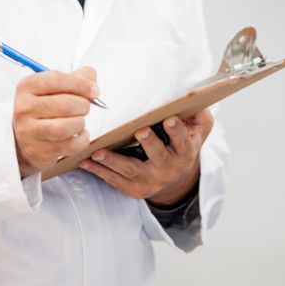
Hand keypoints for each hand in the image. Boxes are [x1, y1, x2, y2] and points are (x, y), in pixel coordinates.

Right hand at [13, 67, 98, 176]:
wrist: (25, 138)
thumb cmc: (44, 108)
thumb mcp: (55, 87)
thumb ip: (77, 77)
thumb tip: (92, 81)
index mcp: (28, 86)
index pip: (57, 79)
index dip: (81, 84)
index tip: (94, 90)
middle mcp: (24, 108)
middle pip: (64, 104)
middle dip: (83, 105)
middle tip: (85, 107)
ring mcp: (28, 131)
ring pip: (65, 127)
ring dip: (80, 123)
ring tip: (80, 121)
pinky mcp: (37, 151)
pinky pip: (69, 146)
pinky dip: (82, 140)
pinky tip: (80, 135)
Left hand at [79, 109, 213, 205]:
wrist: (177, 179)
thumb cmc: (183, 145)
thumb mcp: (199, 130)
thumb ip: (198, 114)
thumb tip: (193, 96)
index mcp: (185, 152)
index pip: (183, 141)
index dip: (177, 131)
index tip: (169, 119)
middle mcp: (169, 169)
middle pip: (158, 156)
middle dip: (149, 143)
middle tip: (140, 131)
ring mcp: (150, 181)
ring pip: (130, 170)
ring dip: (113, 161)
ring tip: (98, 152)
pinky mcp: (134, 189)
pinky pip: (115, 180)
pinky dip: (99, 171)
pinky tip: (85, 162)